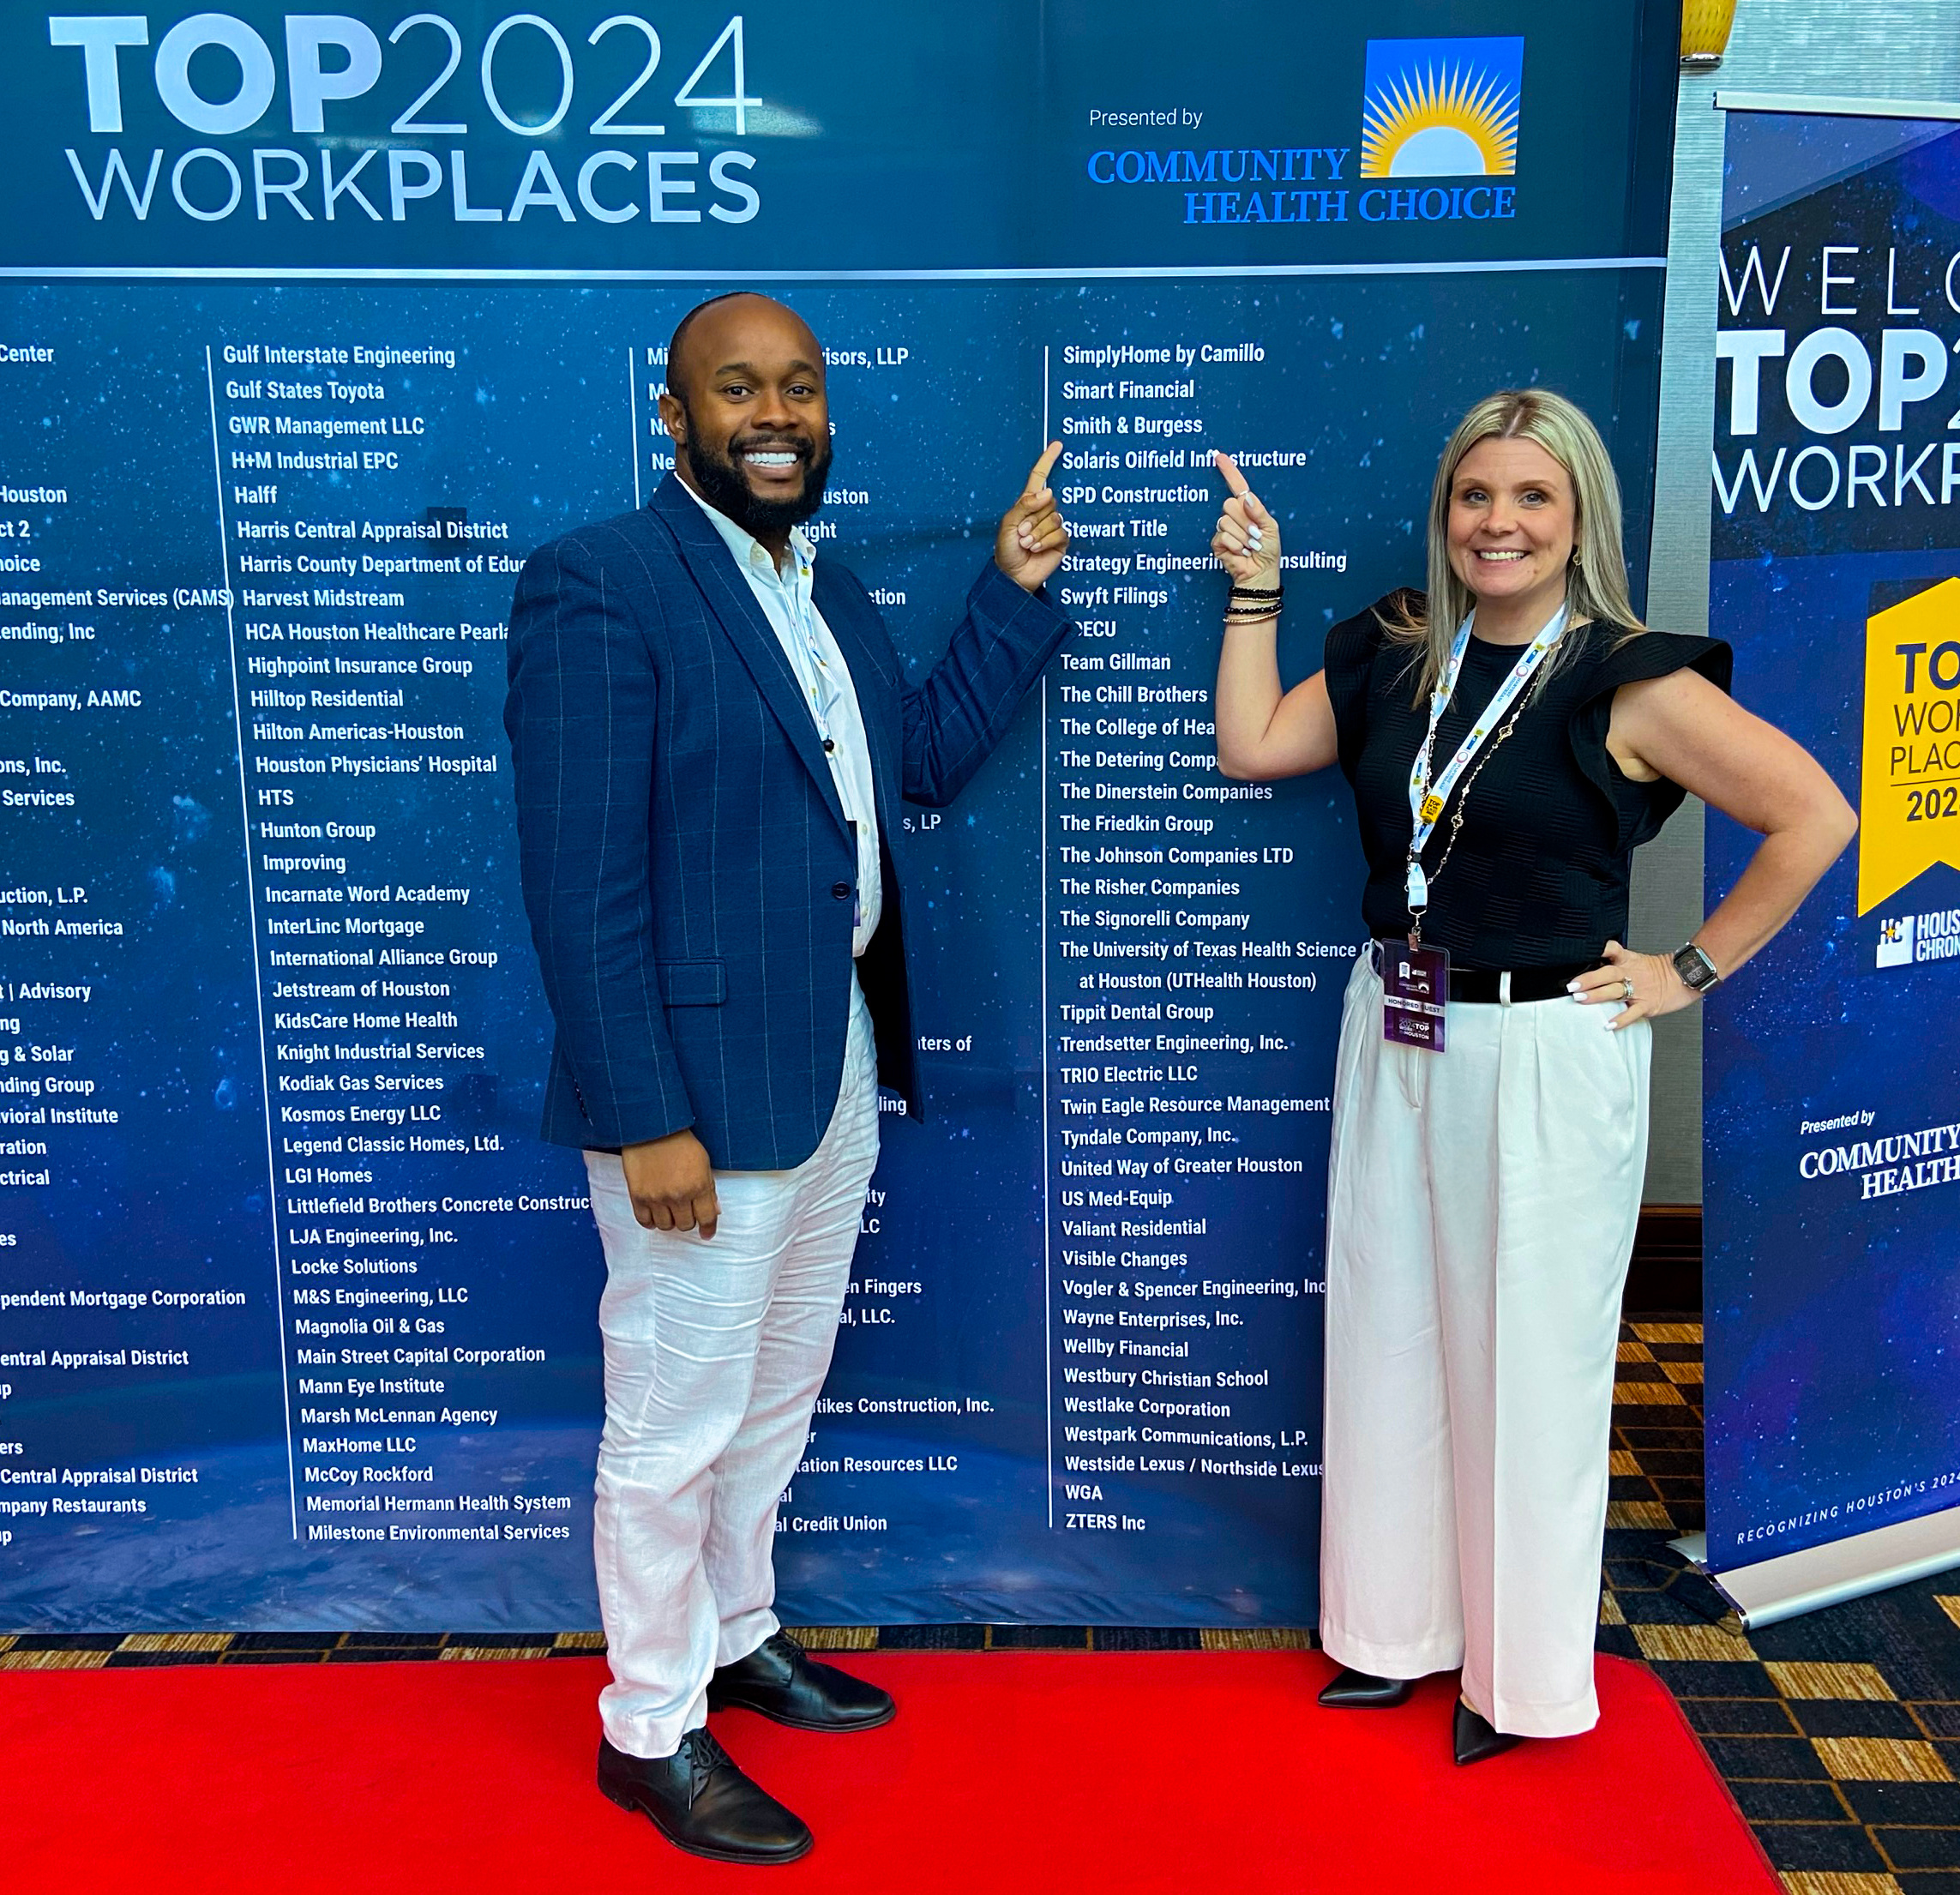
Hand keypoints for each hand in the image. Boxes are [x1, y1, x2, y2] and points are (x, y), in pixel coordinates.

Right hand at [620, 1128, 719, 1237]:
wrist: (652, 1128)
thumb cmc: (680, 1141)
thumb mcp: (703, 1162)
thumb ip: (708, 1188)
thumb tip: (713, 1210)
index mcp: (698, 1186)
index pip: (707, 1218)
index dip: (708, 1228)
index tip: (706, 1233)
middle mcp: (678, 1195)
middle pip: (685, 1225)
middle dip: (688, 1219)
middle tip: (685, 1210)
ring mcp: (657, 1197)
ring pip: (666, 1226)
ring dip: (669, 1220)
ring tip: (669, 1209)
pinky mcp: (638, 1196)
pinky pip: (645, 1221)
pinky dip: (650, 1221)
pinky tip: (654, 1213)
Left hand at [995, 442, 1068, 591]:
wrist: (1013, 576)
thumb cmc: (1006, 549)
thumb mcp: (1009, 523)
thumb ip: (1025, 505)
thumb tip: (1048, 492)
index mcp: (1027, 503)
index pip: (1039, 477)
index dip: (1048, 460)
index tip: (1058, 445)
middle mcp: (1042, 511)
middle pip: (1048, 501)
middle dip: (1033, 518)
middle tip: (1022, 533)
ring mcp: (1052, 526)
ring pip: (1054, 518)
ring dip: (1038, 532)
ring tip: (1027, 543)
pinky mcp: (1061, 540)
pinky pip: (1060, 533)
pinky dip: (1046, 541)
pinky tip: (1037, 549)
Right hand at [1212, 452, 1281, 588]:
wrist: (1261, 573)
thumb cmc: (1269, 551)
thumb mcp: (1270, 527)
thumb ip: (1258, 510)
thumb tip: (1245, 497)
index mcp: (1248, 508)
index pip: (1237, 486)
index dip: (1229, 471)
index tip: (1219, 456)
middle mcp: (1234, 515)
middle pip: (1230, 504)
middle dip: (1244, 521)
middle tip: (1254, 536)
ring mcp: (1224, 528)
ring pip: (1226, 521)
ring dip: (1242, 536)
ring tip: (1249, 546)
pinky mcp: (1217, 543)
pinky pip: (1223, 536)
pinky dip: (1236, 546)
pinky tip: (1241, 553)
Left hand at [1567, 939, 1698, 1030]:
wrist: (1685, 977)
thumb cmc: (1658, 971)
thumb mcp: (1636, 960)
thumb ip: (1615, 964)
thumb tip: (1590, 969)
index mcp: (1628, 960)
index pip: (1611, 949)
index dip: (1598, 949)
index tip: (1582, 952)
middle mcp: (1631, 973)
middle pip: (1607, 973)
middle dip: (1588, 979)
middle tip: (1573, 986)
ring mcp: (1639, 990)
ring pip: (1615, 991)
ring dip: (1597, 996)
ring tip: (1581, 1000)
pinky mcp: (1647, 1004)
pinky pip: (1632, 1013)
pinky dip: (1620, 1020)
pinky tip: (1609, 1025)